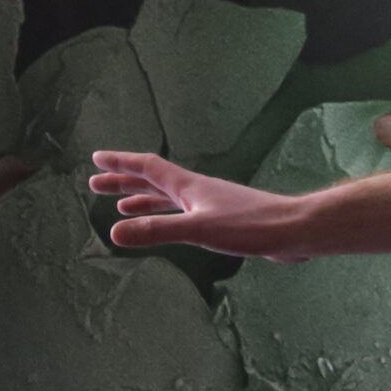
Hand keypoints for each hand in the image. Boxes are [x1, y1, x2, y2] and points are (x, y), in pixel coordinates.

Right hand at [90, 151, 311, 260]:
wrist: (294, 230)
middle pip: (155, 181)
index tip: (97, 158)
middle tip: (96, 184)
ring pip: (169, 198)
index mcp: (190, 187)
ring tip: (121, 206)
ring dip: (144, 199)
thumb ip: (158, 230)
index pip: (149, 168)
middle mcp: (199, 191)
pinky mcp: (224, 219)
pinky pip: (184, 213)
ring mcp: (212, 204)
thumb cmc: (251, 225)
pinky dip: (166, 216)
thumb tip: (114, 232)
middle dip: (125, 181)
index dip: (122, 164)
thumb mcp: (198, 229)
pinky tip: (168, 225)